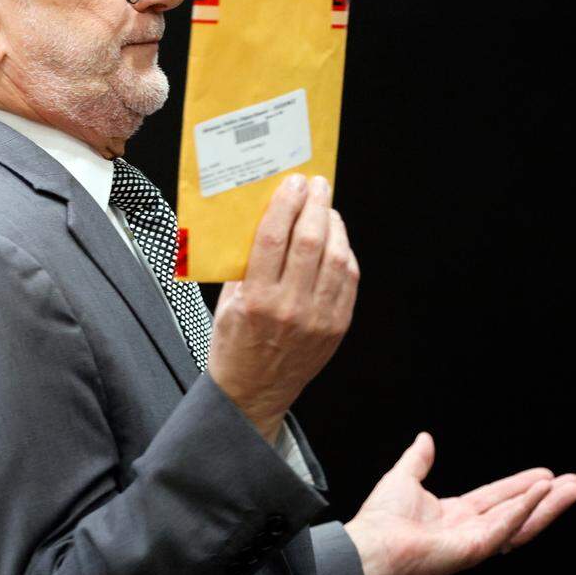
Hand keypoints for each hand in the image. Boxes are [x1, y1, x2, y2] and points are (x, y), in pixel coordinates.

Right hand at [207, 174, 359, 442]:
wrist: (254, 392)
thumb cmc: (235, 344)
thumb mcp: (226, 301)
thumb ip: (244, 263)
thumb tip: (266, 218)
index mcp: (256, 299)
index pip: (274, 237)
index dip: (285, 203)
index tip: (291, 183)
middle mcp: (290, 307)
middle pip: (310, 240)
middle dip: (315, 204)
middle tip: (316, 185)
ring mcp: (318, 318)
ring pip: (336, 257)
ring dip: (333, 224)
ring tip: (326, 208)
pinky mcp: (337, 326)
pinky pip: (348, 279)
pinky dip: (345, 252)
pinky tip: (336, 239)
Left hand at [343, 433, 575, 574]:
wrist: (369, 544)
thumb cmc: (380, 520)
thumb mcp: (404, 478)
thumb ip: (418, 460)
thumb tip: (425, 438)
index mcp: (455, 515)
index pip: (497, 498)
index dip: (521, 487)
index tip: (545, 475)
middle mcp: (470, 529)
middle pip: (517, 511)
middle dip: (547, 499)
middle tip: (574, 483)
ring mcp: (475, 542)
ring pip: (520, 521)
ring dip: (547, 505)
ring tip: (572, 489)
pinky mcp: (474, 549)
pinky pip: (505, 526)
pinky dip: (525, 509)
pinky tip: (543, 493)